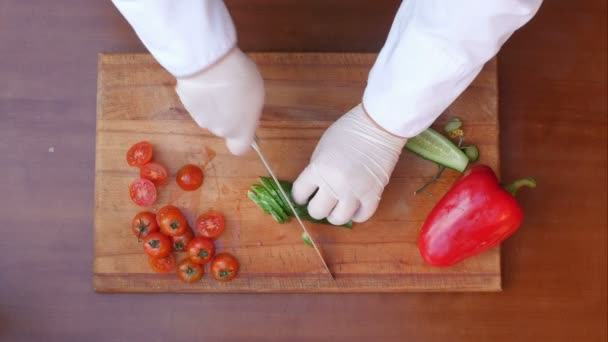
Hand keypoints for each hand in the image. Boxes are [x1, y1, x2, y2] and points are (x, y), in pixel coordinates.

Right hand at [175, 48, 263, 154]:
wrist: (209, 63)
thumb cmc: (240, 79)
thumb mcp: (257, 95)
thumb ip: (251, 111)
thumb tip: (247, 117)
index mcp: (239, 131)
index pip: (239, 148)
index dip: (242, 137)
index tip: (246, 122)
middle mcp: (218, 130)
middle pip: (224, 127)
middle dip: (228, 115)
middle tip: (234, 93)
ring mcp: (199, 118)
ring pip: (209, 115)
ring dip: (214, 104)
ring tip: (218, 83)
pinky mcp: (185, 103)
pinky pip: (197, 101)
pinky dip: (201, 94)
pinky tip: (206, 78)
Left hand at [292, 104, 406, 224]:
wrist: (378, 126)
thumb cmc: (349, 131)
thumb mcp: (322, 147)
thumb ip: (317, 169)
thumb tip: (314, 187)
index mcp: (318, 169)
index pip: (300, 193)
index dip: (300, 196)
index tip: (303, 196)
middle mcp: (335, 184)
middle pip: (317, 211)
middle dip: (316, 208)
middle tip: (320, 202)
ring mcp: (355, 192)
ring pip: (338, 219)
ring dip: (335, 215)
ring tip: (337, 207)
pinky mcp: (373, 194)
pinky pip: (362, 216)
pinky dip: (356, 215)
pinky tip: (353, 209)